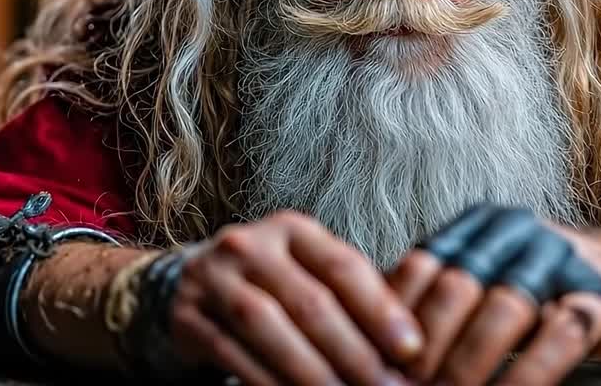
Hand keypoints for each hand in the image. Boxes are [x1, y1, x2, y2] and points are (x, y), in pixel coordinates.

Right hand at [168, 210, 423, 385]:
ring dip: (310, 370)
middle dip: (353, 352)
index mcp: (293, 230)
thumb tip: (410, 341)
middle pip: (310, 302)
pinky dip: (264, 380)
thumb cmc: (271, 284)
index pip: (344, 267)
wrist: (190, 284)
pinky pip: (231, 352)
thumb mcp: (308, 272)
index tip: (411, 348)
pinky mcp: (188, 315)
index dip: (381, 309)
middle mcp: (250, 245)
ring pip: (268, 327)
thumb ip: (352, 296)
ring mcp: (213, 278)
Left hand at [387, 205, 600, 385]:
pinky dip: (525, 376)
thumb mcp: (486, 275)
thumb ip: (434, 295)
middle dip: (425, 347)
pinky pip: (557, 339)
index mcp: (479, 226)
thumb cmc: (543, 286)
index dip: (393, 316)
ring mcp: (561, 261)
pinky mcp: (599, 298)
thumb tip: (362, 331)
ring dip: (468, 365)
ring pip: (503, 310)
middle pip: (456, 287)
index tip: (374, 361)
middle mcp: (517, 233)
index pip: (421, 263)